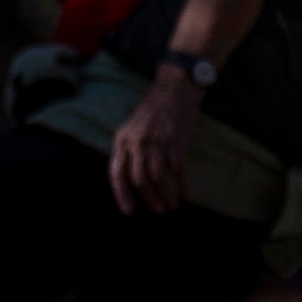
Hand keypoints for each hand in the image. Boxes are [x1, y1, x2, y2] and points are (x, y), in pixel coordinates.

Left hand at [106, 64, 205, 216]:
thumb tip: (129, 180)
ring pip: (158, 178)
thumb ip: (128, 152)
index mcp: (122, 140)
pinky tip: (184, 193)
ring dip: (165, 195)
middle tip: (157, 210)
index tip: (129, 210)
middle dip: (149, 198)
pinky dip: (181, 185)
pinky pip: (177, 171)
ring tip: (171, 205)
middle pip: (139, 179)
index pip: (117, 173)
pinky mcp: (175, 143)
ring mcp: (156, 143)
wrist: (173, 92)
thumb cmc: (152, 113)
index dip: (122, 195)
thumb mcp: (131, 129)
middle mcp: (137, 143)